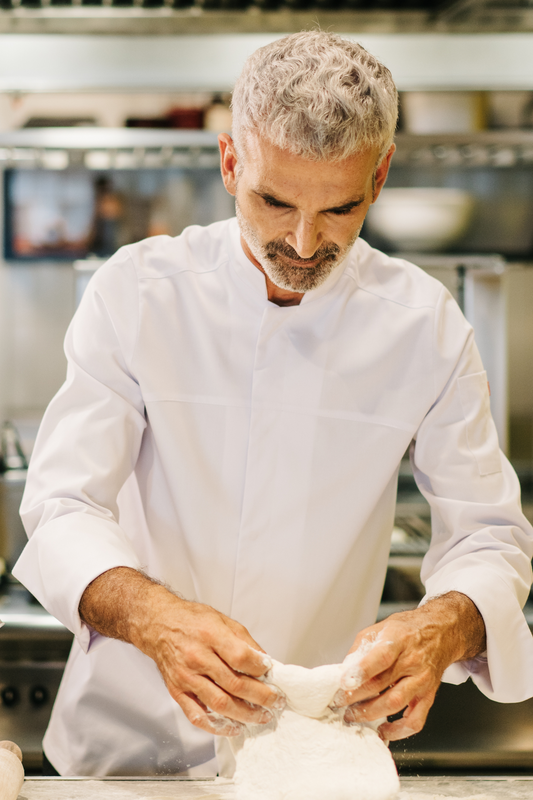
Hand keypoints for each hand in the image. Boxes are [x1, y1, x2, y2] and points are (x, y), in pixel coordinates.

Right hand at [141, 593, 282, 736]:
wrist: (159, 625)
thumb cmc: (191, 620)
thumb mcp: (222, 620)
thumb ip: (244, 641)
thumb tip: (264, 662)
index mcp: (210, 635)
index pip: (240, 657)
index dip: (260, 668)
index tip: (271, 672)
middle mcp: (197, 658)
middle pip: (234, 684)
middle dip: (261, 696)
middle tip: (275, 701)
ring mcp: (186, 677)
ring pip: (220, 704)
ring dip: (245, 714)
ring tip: (261, 716)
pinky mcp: (178, 691)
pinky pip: (197, 715)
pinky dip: (217, 726)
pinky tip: (233, 727)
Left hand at [335, 591, 485, 741]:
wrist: (440, 632)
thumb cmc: (408, 630)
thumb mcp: (381, 627)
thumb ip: (361, 648)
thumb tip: (344, 670)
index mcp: (399, 639)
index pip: (380, 657)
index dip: (361, 671)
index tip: (343, 683)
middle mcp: (412, 660)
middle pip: (382, 684)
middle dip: (356, 697)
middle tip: (339, 702)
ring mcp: (422, 680)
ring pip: (395, 703)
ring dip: (370, 713)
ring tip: (353, 715)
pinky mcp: (429, 696)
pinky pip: (416, 720)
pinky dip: (398, 731)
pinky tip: (383, 730)